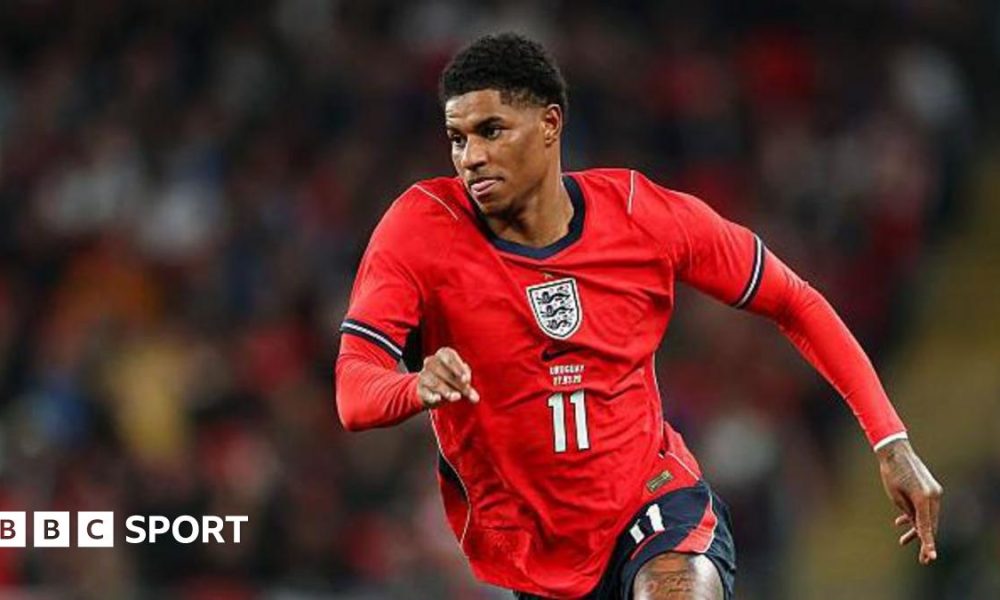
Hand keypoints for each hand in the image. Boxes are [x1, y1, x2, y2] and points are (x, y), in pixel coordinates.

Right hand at [417, 347, 479, 407]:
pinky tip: (438, 399)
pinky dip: (431, 396)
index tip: (466, 380)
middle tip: (466, 392)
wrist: (431, 390)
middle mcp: (431, 361)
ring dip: (446, 390)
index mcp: (443, 354)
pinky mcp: (419, 388)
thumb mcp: (461, 376)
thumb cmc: (450, 378)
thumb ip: (467, 381)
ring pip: (434, 382)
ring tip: (456, 397)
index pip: (450, 357)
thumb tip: (472, 392)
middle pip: (443, 370)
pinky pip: (425, 392)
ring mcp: (423, 374)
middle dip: (456, 383)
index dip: (458, 368)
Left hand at [877, 438, 942, 564]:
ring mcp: (934, 491)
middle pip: (930, 524)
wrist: (895, 451)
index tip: (930, 557)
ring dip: (917, 528)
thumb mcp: (895, 496)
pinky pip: (925, 507)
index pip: (927, 526)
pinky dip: (915, 515)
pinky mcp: (930, 488)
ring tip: (903, 541)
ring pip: (928, 516)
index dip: (927, 543)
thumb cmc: (891, 472)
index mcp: (924, 498)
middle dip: (924, 540)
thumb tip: (915, 525)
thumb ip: (908, 512)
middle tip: (921, 559)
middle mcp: (933, 496)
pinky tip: (900, 523)